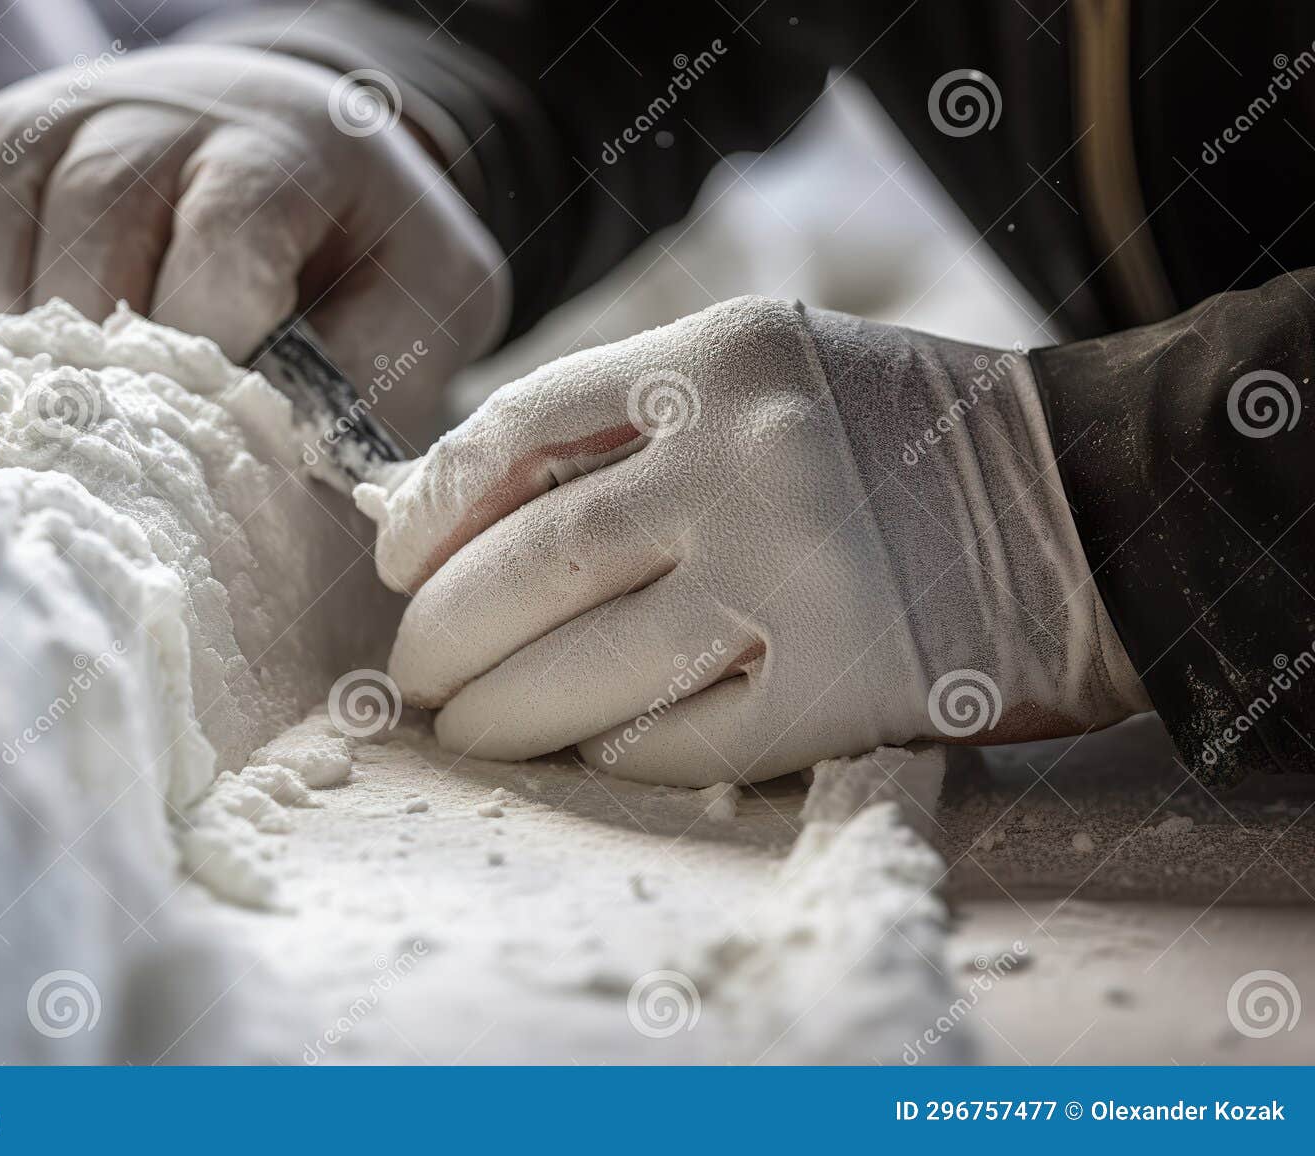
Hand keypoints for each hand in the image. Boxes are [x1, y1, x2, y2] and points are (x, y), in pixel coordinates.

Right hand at [0, 45, 508, 442]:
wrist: (324, 146)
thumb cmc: (371, 253)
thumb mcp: (424, 308)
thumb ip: (374, 381)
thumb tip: (298, 480)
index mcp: (287, 150)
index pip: (224, 234)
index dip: (206, 344)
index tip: (194, 441)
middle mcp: (163, 110)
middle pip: (91, 207)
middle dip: (86, 343)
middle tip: (83, 455)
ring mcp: (64, 107)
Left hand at [357, 296, 1148, 785]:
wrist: (1097, 505)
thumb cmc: (906, 441)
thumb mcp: (770, 375)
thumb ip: (629, 427)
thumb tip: (457, 510)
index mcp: (721, 360)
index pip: (518, 427)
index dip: (431, 505)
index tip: (395, 564)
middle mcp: (749, 459)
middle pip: (530, 564)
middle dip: (442, 633)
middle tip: (414, 672)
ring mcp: (795, 577)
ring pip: (583, 667)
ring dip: (501, 712)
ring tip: (470, 727)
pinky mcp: (841, 688)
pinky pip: (673, 738)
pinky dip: (610, 753)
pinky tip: (591, 751)